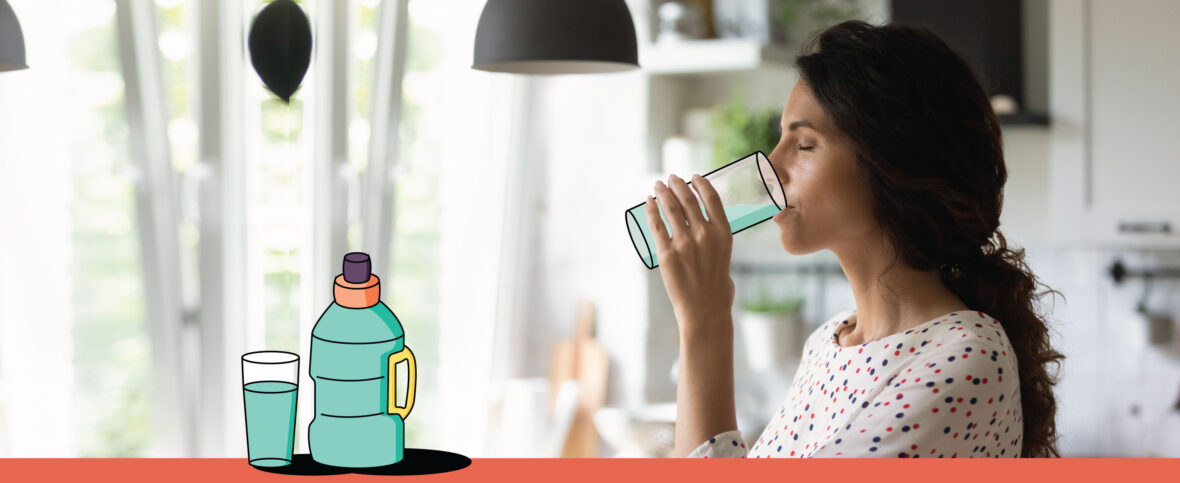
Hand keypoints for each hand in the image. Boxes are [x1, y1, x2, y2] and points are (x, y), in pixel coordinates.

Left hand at [645, 174, 734, 334]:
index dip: (701, 183)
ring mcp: (685, 244)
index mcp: (724, 233)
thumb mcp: (725, 257)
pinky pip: (656, 225)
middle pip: (688, 199)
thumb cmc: (717, 289)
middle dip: (678, 185)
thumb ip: (715, 241)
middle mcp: (705, 234)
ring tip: (657, 185)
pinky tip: (648, 202)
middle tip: (671, 178)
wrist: (705, 311)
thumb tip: (704, 232)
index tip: (693, 176)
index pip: (712, 198)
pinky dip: (651, 210)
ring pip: (671, 208)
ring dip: (663, 193)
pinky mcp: (667, 254)